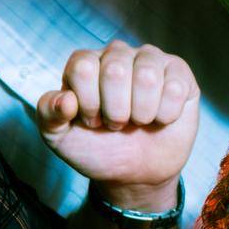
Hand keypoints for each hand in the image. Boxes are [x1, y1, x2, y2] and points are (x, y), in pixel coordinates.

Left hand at [36, 41, 199, 207]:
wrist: (134, 174)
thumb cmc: (96, 149)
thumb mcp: (60, 138)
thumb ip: (49, 115)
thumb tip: (66, 99)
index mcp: (85, 63)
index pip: (83, 68)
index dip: (89, 104)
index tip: (93, 121)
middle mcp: (118, 54)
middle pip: (115, 69)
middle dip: (116, 110)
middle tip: (117, 124)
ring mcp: (151, 61)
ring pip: (148, 75)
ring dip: (142, 112)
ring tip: (139, 121)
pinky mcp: (179, 74)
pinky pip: (176, 86)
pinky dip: (167, 114)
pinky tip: (161, 119)